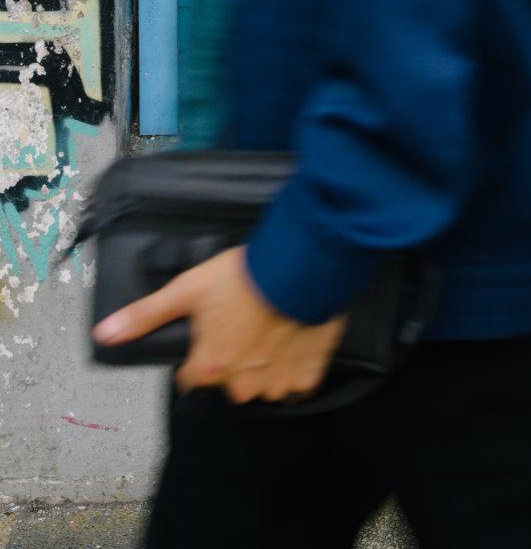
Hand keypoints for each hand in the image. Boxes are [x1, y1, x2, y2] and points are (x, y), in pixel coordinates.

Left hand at [93, 245, 346, 402]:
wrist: (304, 266)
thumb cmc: (247, 276)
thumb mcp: (188, 288)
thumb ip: (146, 315)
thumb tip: (104, 333)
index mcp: (209, 368)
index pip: (191, 376)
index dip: (201, 352)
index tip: (215, 330)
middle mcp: (240, 385)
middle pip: (228, 380)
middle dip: (234, 358)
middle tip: (245, 322)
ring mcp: (275, 385)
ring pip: (262, 383)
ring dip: (265, 363)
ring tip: (272, 326)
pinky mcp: (306, 377)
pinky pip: (295, 383)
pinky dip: (294, 367)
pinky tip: (293, 339)